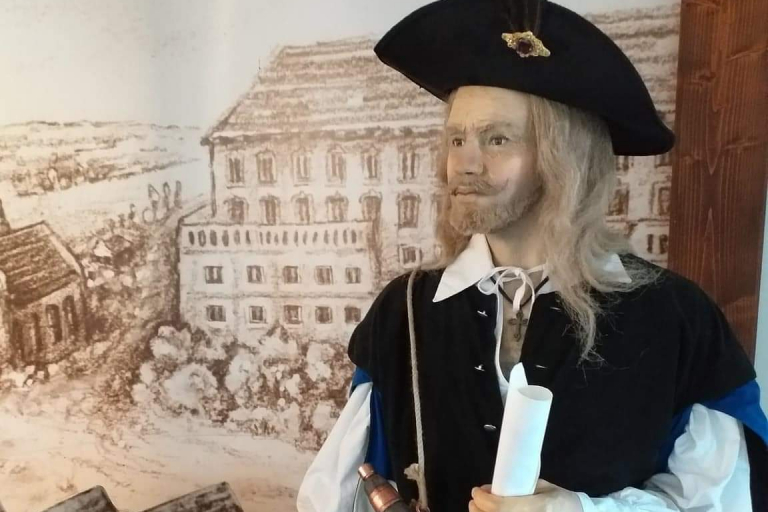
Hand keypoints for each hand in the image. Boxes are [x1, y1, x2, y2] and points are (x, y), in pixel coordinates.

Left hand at [468, 480, 582, 511]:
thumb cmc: (561, 500)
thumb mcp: (542, 488)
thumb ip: (519, 488)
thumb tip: (492, 488)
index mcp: (537, 507)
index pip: (501, 507)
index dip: (484, 500)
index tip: (476, 491)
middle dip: (479, 510)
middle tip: (474, 501)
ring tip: (478, 509)